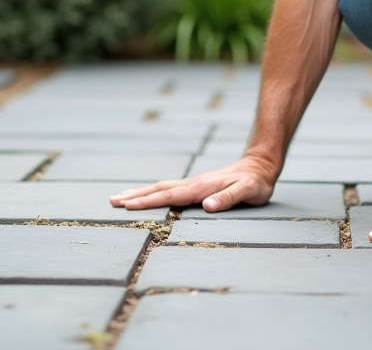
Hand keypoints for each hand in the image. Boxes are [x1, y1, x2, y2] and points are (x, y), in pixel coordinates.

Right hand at [109, 157, 276, 212]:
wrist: (260, 165)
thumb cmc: (256, 182)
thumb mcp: (248, 192)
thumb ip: (228, 198)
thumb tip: (207, 207)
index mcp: (201, 188)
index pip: (169, 196)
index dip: (148, 202)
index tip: (127, 206)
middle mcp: (193, 184)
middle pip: (158, 190)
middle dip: (134, 197)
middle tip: (111, 202)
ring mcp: (194, 183)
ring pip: (161, 187)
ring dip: (140, 193)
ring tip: (119, 197)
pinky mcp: (196, 185)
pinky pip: (169, 188)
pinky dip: (153, 192)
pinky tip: (147, 194)